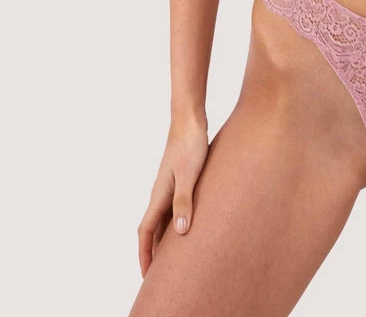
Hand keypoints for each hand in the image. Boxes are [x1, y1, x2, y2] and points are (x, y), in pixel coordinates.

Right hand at [136, 116, 208, 277]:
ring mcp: (168, 186)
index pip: (146, 231)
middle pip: (152, 230)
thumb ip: (185, 201)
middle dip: (152, 252)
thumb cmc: (190, 145)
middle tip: (158, 276)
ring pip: (161, 220)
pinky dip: (174, 223)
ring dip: (163, 240)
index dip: (145, 254)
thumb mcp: (190, 174)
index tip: (146, 276)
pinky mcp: (178, 179)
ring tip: (171, 258)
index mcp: (159, 195)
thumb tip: (180, 231)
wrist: (189, 120)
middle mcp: (160, 193)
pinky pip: (171, 208)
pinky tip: (185, 227)